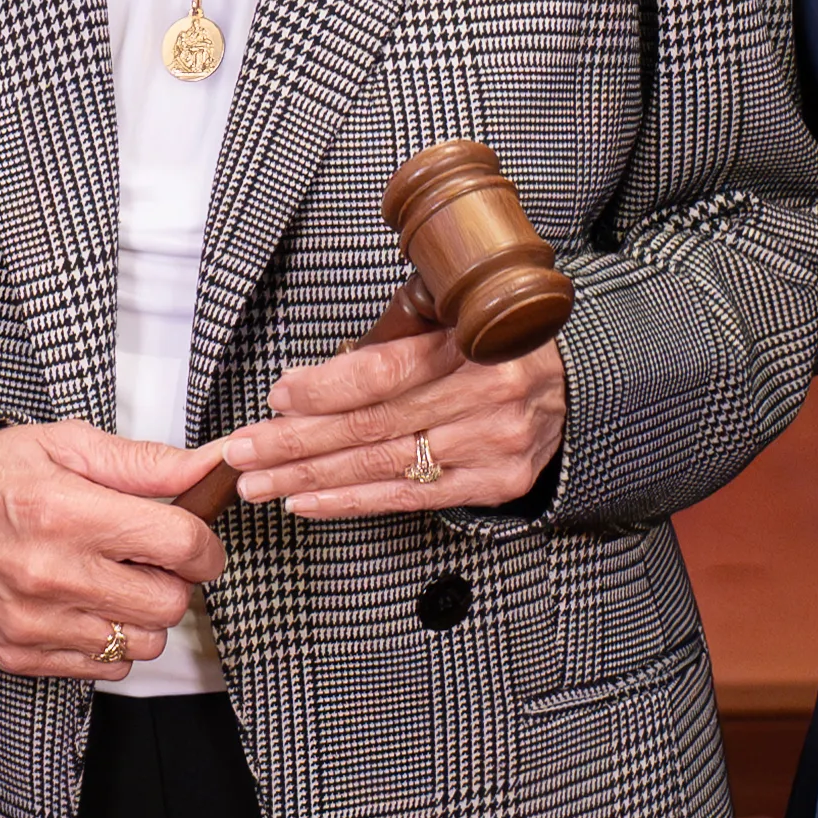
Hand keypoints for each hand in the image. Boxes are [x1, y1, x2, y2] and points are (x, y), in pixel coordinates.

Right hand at [0, 419, 230, 681]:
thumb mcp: (63, 445)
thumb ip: (142, 463)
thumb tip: (206, 468)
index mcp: (68, 514)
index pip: (181, 546)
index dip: (203, 543)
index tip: (194, 538)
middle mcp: (52, 576)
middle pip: (170, 604)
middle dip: (172, 580)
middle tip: (148, 557)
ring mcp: (34, 623)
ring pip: (142, 644)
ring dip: (141, 615)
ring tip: (113, 581)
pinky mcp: (18, 654)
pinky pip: (102, 669)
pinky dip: (107, 642)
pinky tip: (85, 606)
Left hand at [208, 294, 566, 518]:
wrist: (574, 385)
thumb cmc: (495, 345)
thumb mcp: (454, 316)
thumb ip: (395, 335)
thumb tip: (311, 377)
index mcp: (476, 342)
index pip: (386, 372)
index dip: (325, 388)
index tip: (277, 396)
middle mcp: (489, 396)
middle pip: (374, 425)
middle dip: (297, 439)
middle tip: (244, 450)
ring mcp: (494, 445)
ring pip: (383, 466)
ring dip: (311, 475)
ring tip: (259, 480)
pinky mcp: (495, 483)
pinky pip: (408, 497)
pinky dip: (350, 501)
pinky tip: (307, 500)